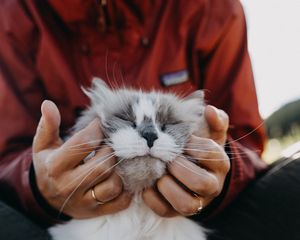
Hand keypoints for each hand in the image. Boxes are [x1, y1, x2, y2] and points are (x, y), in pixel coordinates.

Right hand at [32, 100, 131, 218]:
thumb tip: (48, 104)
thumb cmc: (49, 164)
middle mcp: (69, 186)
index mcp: (55, 166)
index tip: (101, 123)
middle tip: (109, 143)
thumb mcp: (43, 145)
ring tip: (113, 160)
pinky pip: (121, 202)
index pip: (85, 143)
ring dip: (119, 170)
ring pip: (114, 184)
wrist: (47, 197)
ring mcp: (84, 202)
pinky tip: (120, 177)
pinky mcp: (96, 212)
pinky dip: (126, 189)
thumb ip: (48, 126)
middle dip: (110, 150)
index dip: (98, 128)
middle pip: (103, 164)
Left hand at [142, 105, 229, 216]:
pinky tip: (147, 184)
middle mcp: (212, 186)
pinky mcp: (176, 211)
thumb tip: (210, 110)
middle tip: (165, 156)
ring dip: (167, 186)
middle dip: (179, 167)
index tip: (179, 139)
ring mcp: (195, 202)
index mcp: (220, 164)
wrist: (193, 169)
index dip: (191, 144)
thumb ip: (215, 120)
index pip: (210, 154)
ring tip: (158, 172)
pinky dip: (152, 197)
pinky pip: (164, 211)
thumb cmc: (198, 148)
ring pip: (186, 203)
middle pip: (201, 183)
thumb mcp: (210, 133)